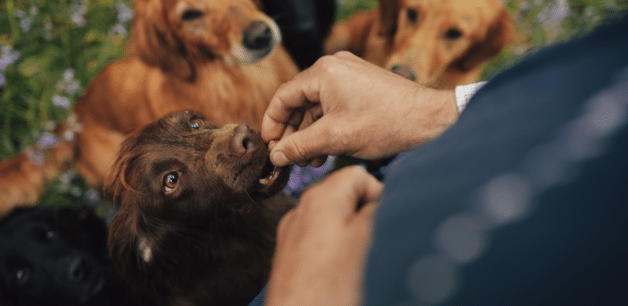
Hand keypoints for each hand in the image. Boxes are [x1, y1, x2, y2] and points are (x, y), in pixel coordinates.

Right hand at [262, 51, 457, 166]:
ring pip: (317, 107)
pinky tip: (325, 151)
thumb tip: (275, 156)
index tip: (268, 145)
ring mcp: (349, 75)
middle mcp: (334, 68)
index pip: (284, 97)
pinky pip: (333, 106)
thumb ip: (299, 146)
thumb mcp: (335, 138)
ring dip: (310, 134)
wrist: (430, 121)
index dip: (272, 123)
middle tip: (288, 157)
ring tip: (309, 160)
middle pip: (299, 102)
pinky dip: (326, 128)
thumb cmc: (387, 124)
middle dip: (293, 133)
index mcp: (323, 72)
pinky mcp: (361, 86)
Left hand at [265, 166, 382, 305]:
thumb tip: (385, 196)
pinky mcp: (290, 257)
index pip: (358, 175)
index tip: (384, 220)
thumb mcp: (367, 239)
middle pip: (343, 196)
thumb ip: (377, 208)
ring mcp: (292, 233)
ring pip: (332, 220)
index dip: (378, 194)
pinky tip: (339, 271)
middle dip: (363, 214)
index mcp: (320, 198)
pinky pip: (320, 240)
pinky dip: (334, 250)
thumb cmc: (331, 287)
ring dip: (351, 234)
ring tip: (357, 260)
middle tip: (374, 242)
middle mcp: (301, 210)